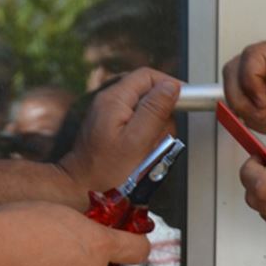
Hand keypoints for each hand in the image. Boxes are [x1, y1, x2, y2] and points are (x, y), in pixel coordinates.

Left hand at [59, 68, 180, 192]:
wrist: (79, 189)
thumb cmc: (104, 172)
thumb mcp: (137, 141)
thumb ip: (155, 110)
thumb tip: (171, 87)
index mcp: (114, 99)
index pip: (148, 76)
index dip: (170, 84)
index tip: (186, 99)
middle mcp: (108, 101)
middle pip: (147, 91)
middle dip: (161, 112)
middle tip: (162, 134)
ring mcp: (107, 113)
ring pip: (143, 108)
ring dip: (153, 127)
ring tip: (149, 148)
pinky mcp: (109, 126)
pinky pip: (136, 122)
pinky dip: (145, 135)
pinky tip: (142, 151)